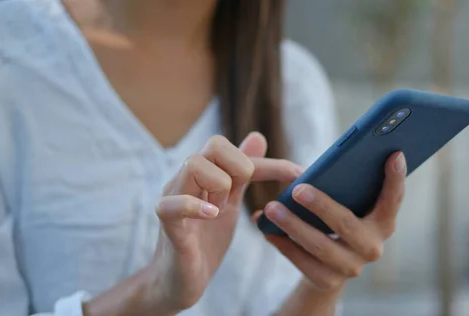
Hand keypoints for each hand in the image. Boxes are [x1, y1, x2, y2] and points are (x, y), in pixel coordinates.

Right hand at [148, 133, 302, 311]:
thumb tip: (257, 136)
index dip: (272, 164)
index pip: (239, 151)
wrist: (180, 282)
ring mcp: (173, 199)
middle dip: (240, 167)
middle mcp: (186, 179)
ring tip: (220, 212)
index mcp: (203, 174)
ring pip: (194, 164)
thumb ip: (241, 172)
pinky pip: (171, 205)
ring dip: (219, 186)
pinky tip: (212, 216)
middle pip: (215, 144)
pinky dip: (193, 206)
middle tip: (239, 199)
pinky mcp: (167, 225)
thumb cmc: (204, 242)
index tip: (301, 176)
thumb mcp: (230, 203)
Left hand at [258, 152, 405, 291]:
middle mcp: (372, 247)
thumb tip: (318, 167)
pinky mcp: (327, 281)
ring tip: (271, 207)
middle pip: (346, 224)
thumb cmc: (338, 221)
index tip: (394, 154)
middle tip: (297, 189)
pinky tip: (266, 229)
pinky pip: (301, 261)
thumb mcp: (348, 205)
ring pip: (319, 245)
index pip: (393, 200)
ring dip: (293, 224)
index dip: (396, 179)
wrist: (329, 267)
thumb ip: (345, 185)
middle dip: (321, 205)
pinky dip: (282, 243)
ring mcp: (351, 267)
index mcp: (383, 223)